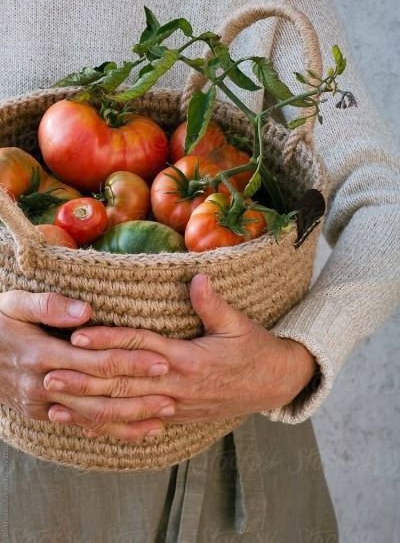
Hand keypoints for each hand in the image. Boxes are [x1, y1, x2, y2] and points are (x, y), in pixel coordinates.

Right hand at [0, 290, 173, 439]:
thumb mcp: (13, 304)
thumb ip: (48, 304)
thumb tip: (86, 310)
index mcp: (42, 354)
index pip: (96, 361)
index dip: (131, 362)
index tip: (162, 360)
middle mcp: (44, 385)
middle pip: (100, 393)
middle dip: (139, 395)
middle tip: (174, 394)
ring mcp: (43, 404)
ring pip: (93, 417)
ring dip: (130, 419)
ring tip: (163, 417)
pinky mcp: (43, 414)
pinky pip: (81, 425)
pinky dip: (109, 431)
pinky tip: (134, 432)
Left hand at [44, 275, 316, 439]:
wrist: (273, 384)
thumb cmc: (255, 350)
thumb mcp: (239, 324)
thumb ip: (213, 304)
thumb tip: (196, 276)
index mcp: (190, 358)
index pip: (141, 347)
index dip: (109, 340)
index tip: (78, 335)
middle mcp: (177, 385)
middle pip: (125, 382)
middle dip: (86, 379)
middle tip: (51, 374)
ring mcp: (176, 406)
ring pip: (126, 408)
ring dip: (90, 407)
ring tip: (57, 404)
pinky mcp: (177, 417)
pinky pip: (139, 424)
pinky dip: (111, 426)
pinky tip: (87, 426)